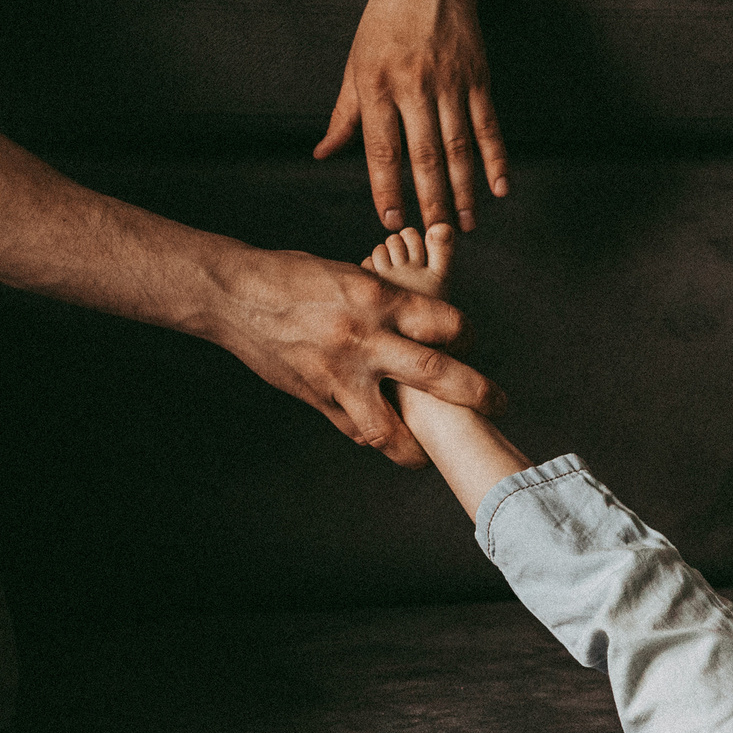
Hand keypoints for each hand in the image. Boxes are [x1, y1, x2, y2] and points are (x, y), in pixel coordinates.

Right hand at [204, 244, 500, 466]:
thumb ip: (392, 305)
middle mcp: (363, 338)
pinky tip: (390, 438)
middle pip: (436, 373)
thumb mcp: (353, 277)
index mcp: (377, 298)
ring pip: (391, 428)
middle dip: (476, 394)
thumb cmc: (297, 278)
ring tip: (435, 455)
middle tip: (500, 405)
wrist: (231, 294)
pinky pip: (356, 431)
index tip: (472, 343)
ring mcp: (338, 374)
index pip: (446, 323)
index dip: (468, 335)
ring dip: (419, 448)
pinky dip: (377, 438)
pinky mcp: (317, 397)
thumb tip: (435, 330)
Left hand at [316, 0, 508, 231]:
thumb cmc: (386, 25)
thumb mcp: (356, 64)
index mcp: (377, 85)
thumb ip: (344, 114)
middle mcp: (414, 88)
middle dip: (431, 200)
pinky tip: (499, 189)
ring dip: (464, 191)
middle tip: (436, 235)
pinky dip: (496, 160)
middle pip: (424, 156)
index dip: (387, 188)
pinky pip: (488, 127)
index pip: (382, 148)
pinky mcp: (477, 80)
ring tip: (466, 224)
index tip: (393, 220)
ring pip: (459, 148)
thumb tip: (323, 153)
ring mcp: (449, 85)